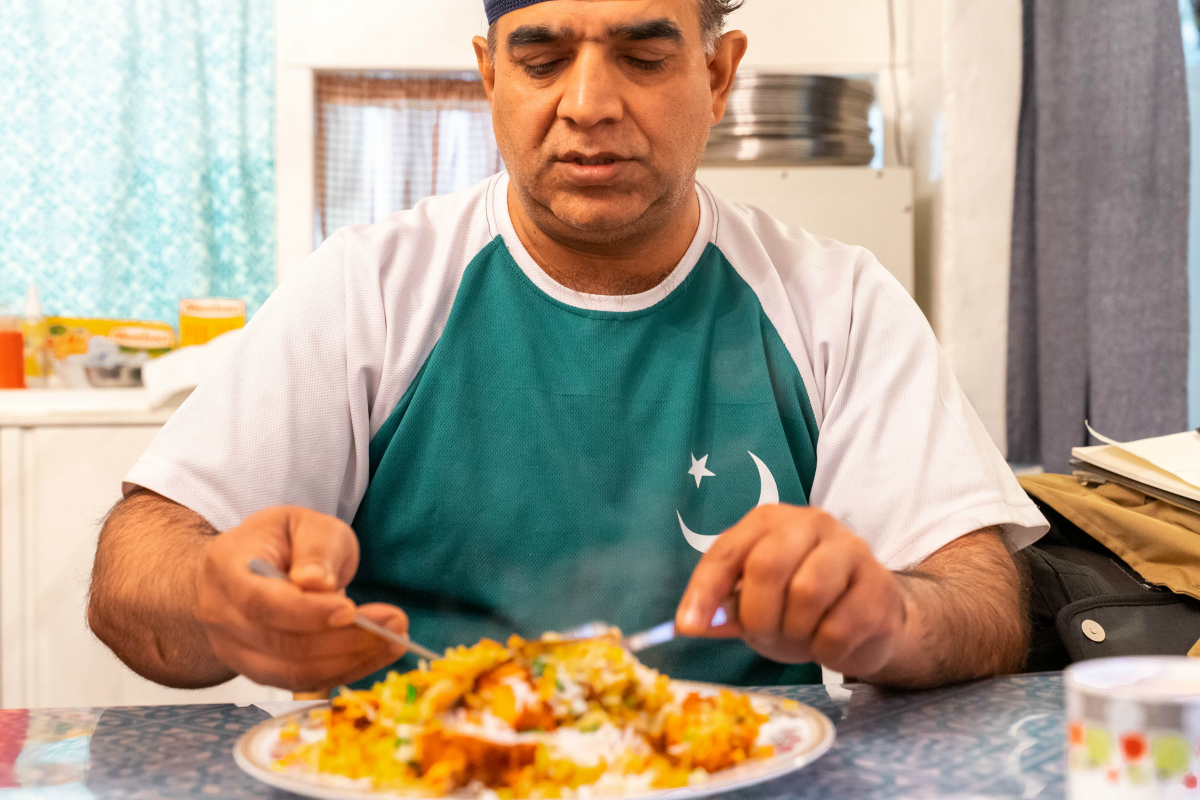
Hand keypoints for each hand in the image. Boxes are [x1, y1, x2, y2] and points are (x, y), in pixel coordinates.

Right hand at [195, 506, 409, 691]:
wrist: (247, 567)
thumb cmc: (281, 542)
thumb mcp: (304, 524)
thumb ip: (315, 548)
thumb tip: (318, 583)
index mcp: (226, 568)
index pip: (261, 601)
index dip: (307, 612)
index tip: (352, 609)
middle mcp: (221, 615)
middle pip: (282, 643)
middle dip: (344, 639)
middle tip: (394, 623)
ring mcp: (234, 650)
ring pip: (293, 672)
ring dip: (350, 660)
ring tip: (394, 640)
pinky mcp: (258, 672)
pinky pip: (302, 683)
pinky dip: (343, 672)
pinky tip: (376, 654)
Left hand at [675, 505, 907, 678]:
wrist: (869, 618)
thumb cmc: (800, 606)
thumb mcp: (755, 603)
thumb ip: (725, 609)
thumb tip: (690, 623)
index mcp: (771, 521)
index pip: (728, 551)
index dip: (705, 591)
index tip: (689, 627)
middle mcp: (811, 523)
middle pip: (768, 566)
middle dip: (757, 615)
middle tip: (763, 636)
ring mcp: (851, 550)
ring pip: (807, 593)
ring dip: (794, 631)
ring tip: (800, 636)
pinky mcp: (879, 587)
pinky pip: (839, 627)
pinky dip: (825, 649)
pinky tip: (830, 642)